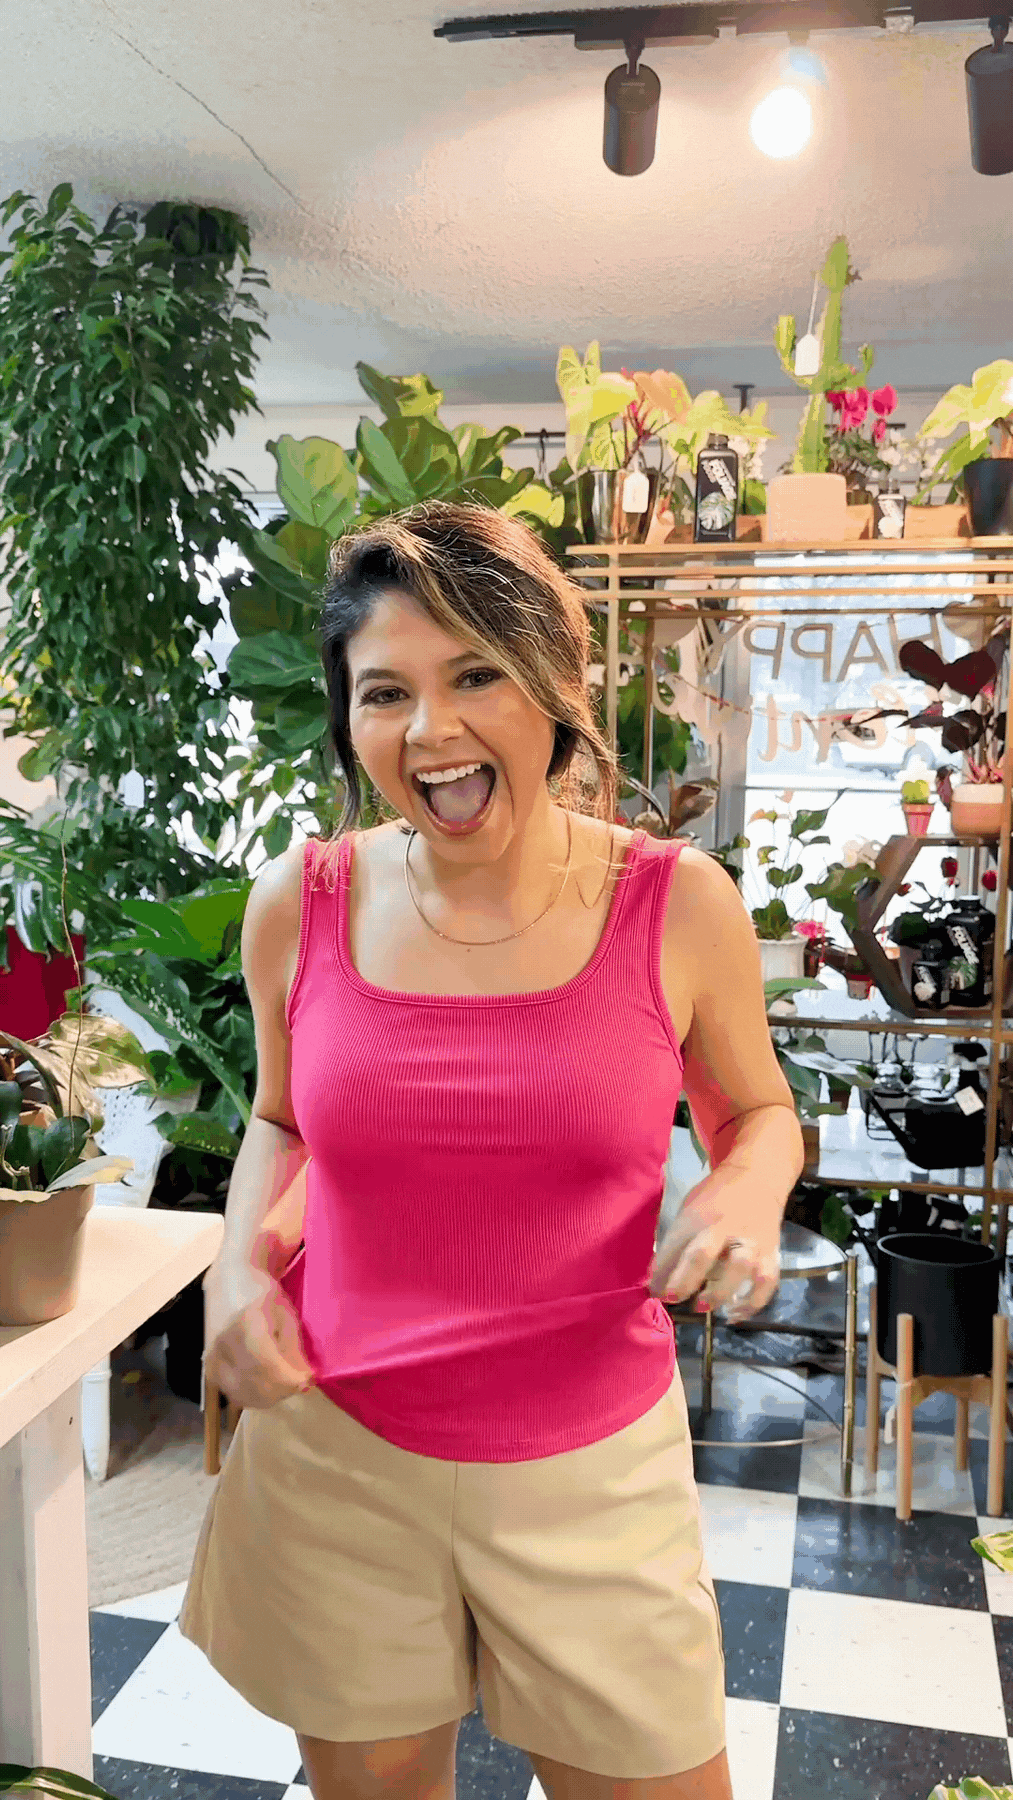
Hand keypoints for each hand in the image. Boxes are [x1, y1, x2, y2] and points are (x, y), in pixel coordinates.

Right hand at [204, 1243, 314, 1411]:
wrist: (229, 1280)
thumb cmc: (262, 1292)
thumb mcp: (285, 1313)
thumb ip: (293, 1348)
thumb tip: (305, 1380)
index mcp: (246, 1323)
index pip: (267, 1363)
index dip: (289, 1379)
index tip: (308, 1381)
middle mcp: (225, 1342)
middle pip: (255, 1384)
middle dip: (283, 1390)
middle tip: (299, 1381)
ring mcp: (213, 1357)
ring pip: (243, 1395)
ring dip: (269, 1397)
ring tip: (284, 1383)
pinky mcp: (208, 1367)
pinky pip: (232, 1393)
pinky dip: (252, 1396)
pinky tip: (266, 1387)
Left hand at [648, 1171, 780, 1321]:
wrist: (757, 1178)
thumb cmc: (715, 1197)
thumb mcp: (689, 1210)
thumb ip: (675, 1242)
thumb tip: (656, 1280)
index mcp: (699, 1215)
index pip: (675, 1244)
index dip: (662, 1270)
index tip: (653, 1291)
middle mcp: (725, 1228)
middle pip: (704, 1253)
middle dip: (685, 1278)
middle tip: (671, 1297)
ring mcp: (750, 1242)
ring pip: (739, 1268)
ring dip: (719, 1291)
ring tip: (702, 1306)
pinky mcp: (771, 1254)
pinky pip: (766, 1282)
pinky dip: (753, 1302)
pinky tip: (735, 1315)